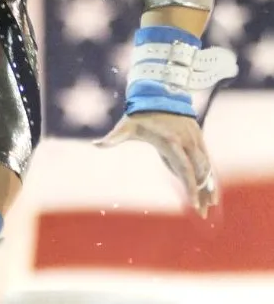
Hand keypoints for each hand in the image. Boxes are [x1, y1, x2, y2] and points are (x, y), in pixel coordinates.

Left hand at [96, 111, 216, 218]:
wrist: (159, 91)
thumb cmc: (140, 113)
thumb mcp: (126, 125)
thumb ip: (113, 137)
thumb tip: (95, 144)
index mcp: (171, 142)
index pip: (185, 170)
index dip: (191, 188)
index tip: (194, 205)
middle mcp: (186, 141)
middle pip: (199, 171)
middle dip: (203, 193)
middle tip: (203, 214)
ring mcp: (194, 138)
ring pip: (206, 165)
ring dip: (209, 185)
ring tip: (211, 204)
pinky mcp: (198, 135)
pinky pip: (206, 157)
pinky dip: (210, 172)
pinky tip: (211, 186)